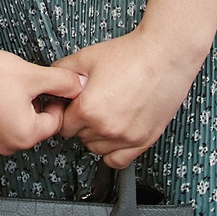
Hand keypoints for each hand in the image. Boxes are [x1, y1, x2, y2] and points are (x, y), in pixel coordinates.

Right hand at [0, 51, 84, 155]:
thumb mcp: (34, 74)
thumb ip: (63, 82)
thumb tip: (79, 85)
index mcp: (24, 135)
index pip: (54, 123)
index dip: (54, 101)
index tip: (47, 88)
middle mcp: (5, 144)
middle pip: (34, 127)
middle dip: (35, 107)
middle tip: (26, 85)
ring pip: (14, 126)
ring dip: (17, 110)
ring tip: (7, 88)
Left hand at [51, 29, 203, 166]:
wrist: (164, 55)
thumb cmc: (129, 54)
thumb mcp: (86, 57)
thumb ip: (62, 71)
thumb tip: (53, 83)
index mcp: (88, 109)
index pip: (63, 125)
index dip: (65, 112)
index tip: (72, 104)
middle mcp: (106, 128)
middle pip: (79, 137)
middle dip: (80, 122)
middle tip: (92, 103)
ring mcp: (126, 137)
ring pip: (96, 149)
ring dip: (96, 135)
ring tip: (105, 114)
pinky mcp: (144, 141)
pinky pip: (118, 161)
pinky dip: (112, 150)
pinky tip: (114, 132)